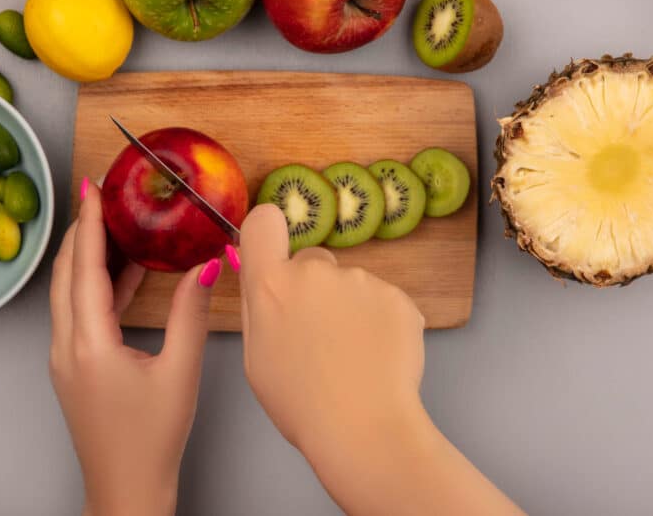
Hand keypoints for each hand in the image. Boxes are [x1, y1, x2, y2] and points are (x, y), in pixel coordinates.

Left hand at [49, 177, 222, 515]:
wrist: (126, 489)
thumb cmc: (152, 440)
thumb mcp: (180, 372)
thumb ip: (190, 313)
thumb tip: (205, 266)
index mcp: (88, 345)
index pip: (85, 268)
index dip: (90, 224)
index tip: (92, 187)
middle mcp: (66, 347)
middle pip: (66, 273)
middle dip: (82, 229)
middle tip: (98, 194)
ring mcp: (65, 358)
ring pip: (68, 291)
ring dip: (85, 254)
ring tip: (110, 223)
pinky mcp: (73, 366)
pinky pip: (77, 312)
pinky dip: (93, 284)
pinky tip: (120, 273)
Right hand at [237, 204, 426, 456]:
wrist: (364, 429)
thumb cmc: (301, 403)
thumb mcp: (256, 357)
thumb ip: (257, 305)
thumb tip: (255, 272)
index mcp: (272, 285)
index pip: (263, 222)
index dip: (267, 234)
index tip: (273, 256)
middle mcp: (315, 272)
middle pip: (310, 262)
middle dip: (312, 289)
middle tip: (318, 337)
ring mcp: (360, 281)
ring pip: (349, 285)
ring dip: (348, 309)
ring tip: (350, 356)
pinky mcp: (397, 296)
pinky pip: (382, 300)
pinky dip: (379, 322)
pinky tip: (375, 357)